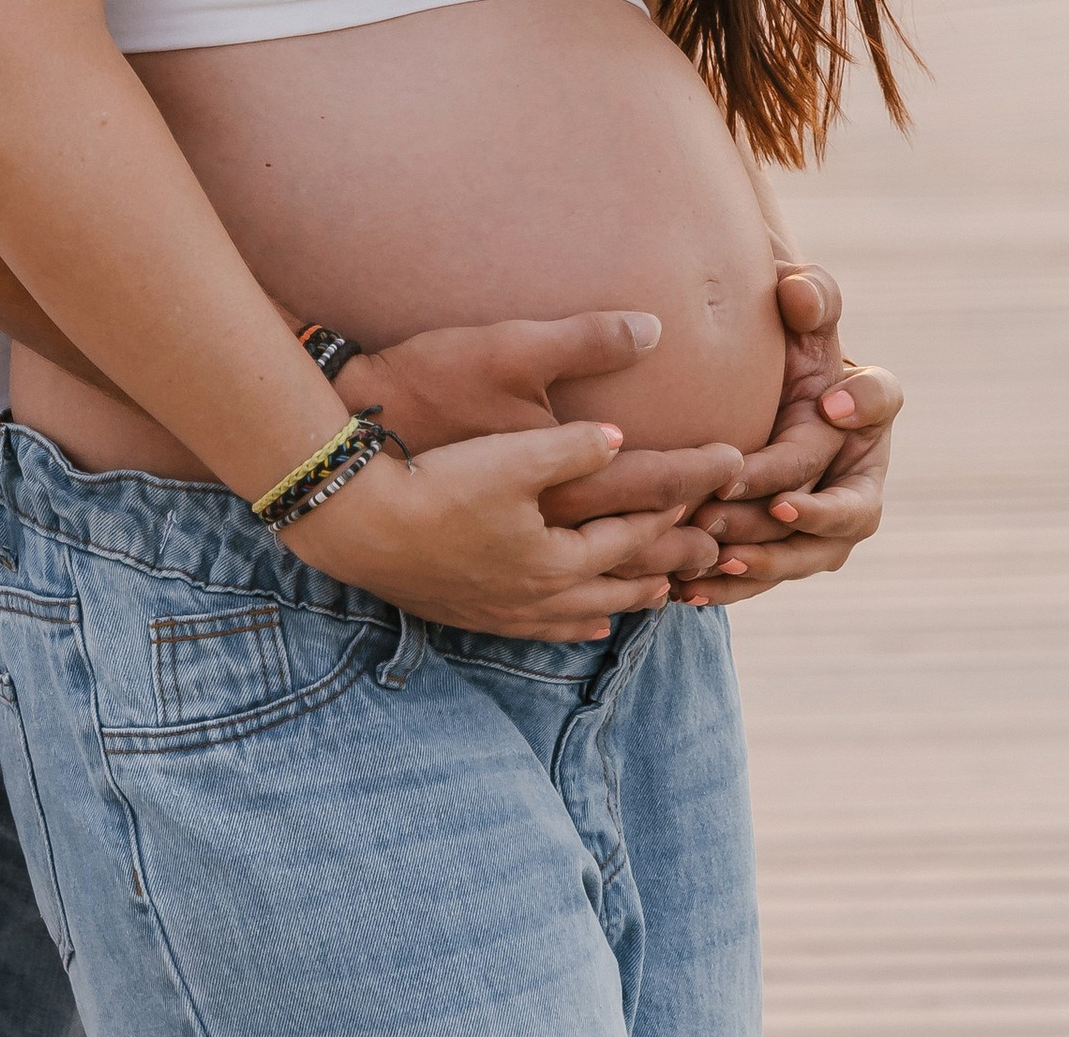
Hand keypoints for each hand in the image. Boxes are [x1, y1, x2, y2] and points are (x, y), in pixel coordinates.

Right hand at [280, 420, 687, 641]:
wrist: (360, 524)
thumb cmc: (437, 481)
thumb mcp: (511, 455)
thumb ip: (572, 447)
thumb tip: (621, 438)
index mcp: (557, 559)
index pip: (631, 535)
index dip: (670, 513)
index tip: (701, 497)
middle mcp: (539, 597)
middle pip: (619, 585)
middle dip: (666, 569)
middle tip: (708, 560)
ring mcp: (505, 612)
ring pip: (584, 613)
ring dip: (627, 601)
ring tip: (659, 597)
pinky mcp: (472, 613)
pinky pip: (543, 629)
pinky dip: (576, 624)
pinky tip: (584, 624)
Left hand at [674, 263, 900, 607]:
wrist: (744, 388)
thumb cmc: (776, 341)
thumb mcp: (795, 311)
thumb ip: (808, 295)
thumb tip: (797, 291)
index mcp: (867, 404)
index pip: (881, 402)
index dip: (864, 405)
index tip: (830, 404)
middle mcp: (858, 471)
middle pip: (850, 506)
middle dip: (807, 508)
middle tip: (762, 501)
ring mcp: (826, 520)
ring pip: (810, 554)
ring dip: (767, 558)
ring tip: (718, 551)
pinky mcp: (784, 551)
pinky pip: (764, 578)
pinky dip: (729, 587)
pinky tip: (685, 589)